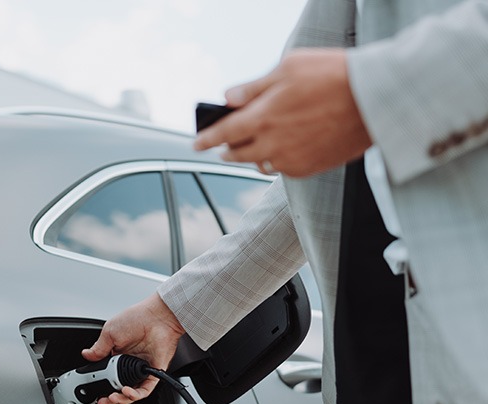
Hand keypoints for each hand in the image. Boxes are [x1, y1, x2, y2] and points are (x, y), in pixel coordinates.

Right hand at [82, 293, 184, 403]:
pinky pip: (145, 390)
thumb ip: (99, 348)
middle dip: (111, 398)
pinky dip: (135, 394)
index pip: (109, 377)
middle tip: (103, 401)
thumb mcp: (110, 332)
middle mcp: (130, 365)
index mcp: (119, 356)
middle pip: (119, 388)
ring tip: (113, 398)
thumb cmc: (138, 318)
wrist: (158, 317)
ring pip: (132, 393)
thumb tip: (86, 355)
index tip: (95, 393)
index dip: (102, 387)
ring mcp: (142, 370)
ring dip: (122, 399)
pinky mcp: (154, 373)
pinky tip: (127, 391)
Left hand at [193, 48, 371, 176]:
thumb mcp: (288, 68)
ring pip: (259, 164)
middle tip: (224, 145)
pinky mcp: (307, 169)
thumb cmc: (333, 76)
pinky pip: (282, 170)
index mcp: (262, 117)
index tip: (195, 144)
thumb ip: (254, 87)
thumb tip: (229, 96)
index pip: (223, 133)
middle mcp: (272, 144)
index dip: (206, 140)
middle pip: (237, 154)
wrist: (373, 100)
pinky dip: (277, 161)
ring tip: (258, 143)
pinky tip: (285, 148)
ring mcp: (289, 160)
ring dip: (253, 155)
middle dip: (227, 149)